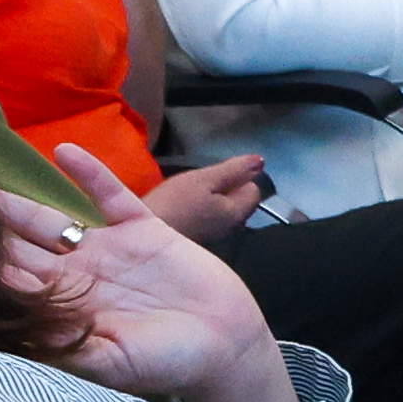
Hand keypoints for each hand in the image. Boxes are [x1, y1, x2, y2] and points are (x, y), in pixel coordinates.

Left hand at [1, 188, 295, 401]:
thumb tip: (15, 333)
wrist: (225, 343)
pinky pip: (110, 195)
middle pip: (17, 247)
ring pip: (51, 219)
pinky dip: (89, 172)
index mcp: (63, 309)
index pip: (8, 284)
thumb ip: (67, 348)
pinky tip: (64, 151)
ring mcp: (108, 249)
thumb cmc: (168, 363)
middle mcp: (76, 276)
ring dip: (18, 203)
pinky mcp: (143, 229)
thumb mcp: (112, 364)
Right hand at [146, 156, 267, 243]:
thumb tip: (260, 161)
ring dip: (213, 200)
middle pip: (240, 202)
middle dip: (228, 189)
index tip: (217, 173)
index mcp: (237, 213)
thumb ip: (233, 170)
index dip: (239, 177)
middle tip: (202, 181)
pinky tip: (184, 207)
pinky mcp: (198, 240)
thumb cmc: (173, 204)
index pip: (254, 190)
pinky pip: (209, 220)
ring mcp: (215, 237)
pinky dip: (201, 211)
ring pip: (224, 211)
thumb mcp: (203, 179)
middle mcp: (231, 229)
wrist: (141, 238)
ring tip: (191, 192)